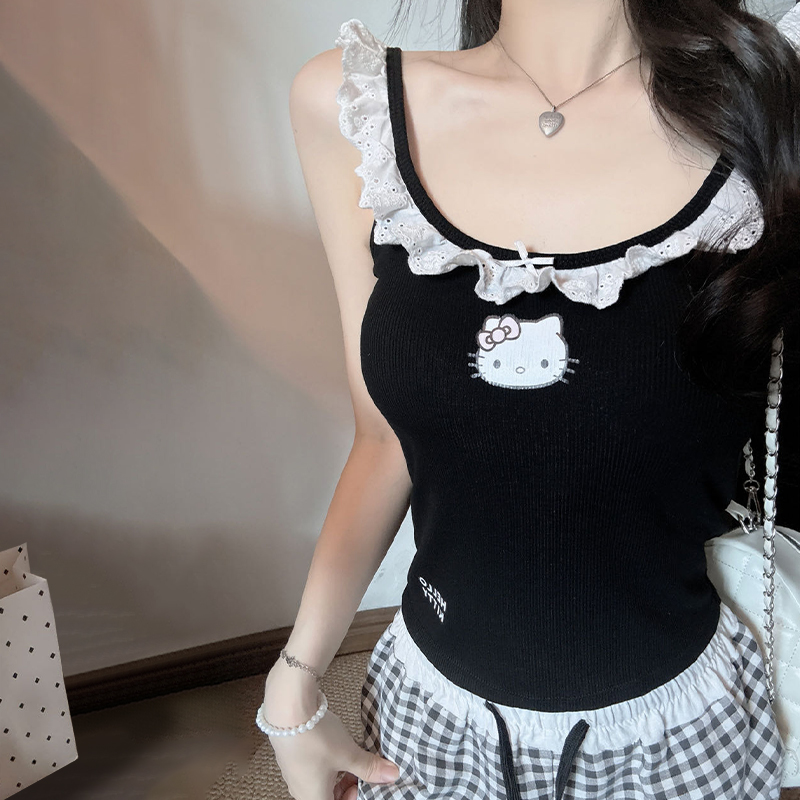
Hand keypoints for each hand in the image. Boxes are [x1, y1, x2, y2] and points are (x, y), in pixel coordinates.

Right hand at [267, 706, 400, 799]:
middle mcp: (300, 790)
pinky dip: (327, 759)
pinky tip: (335, 742)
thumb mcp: (348, 754)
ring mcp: (294, 771)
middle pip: (329, 795)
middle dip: (349, 784)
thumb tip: (391, 775)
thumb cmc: (316, 739)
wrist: (287, 709)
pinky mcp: (291, 753)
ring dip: (339, 770)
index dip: (354, 797)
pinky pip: (312, 765)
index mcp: (314, 798)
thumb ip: (369, 767)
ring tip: (351, 754)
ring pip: (321, 779)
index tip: (366, 781)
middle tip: (362, 768)